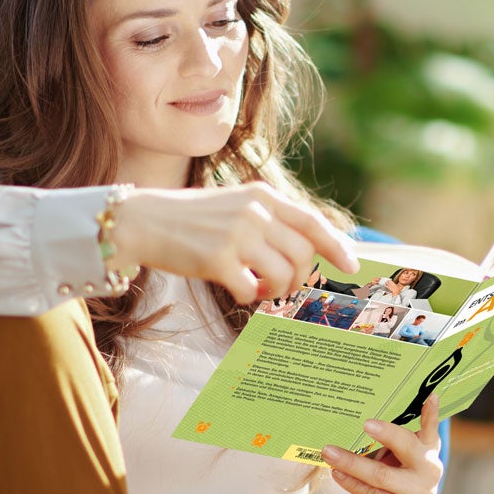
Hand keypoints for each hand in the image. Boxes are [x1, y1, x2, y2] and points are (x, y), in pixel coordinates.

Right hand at [111, 181, 359, 299]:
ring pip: (282, 275)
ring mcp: (237, 235)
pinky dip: (248, 297)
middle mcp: (254, 212)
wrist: (143, 221)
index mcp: (261, 196)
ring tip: (258, 289)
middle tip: (280, 286)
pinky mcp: (217, 259)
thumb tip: (305, 252)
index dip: (336, 246)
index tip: (351, 264)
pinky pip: (250, 290)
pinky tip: (236, 289)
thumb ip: (268, 221)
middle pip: (302, 255)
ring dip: (274, 290)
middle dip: (297, 278)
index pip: (311, 222)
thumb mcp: (234, 205)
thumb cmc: (191, 219)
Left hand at [320, 394, 442, 493]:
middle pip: (407, 447)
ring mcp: (418, 493)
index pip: (431, 428)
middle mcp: (429, 469)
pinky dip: (351, 483)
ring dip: (352, 463)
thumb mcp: (406, 458)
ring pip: (381, 475)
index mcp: (430, 450)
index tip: (429, 395)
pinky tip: (336, 473)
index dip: (431, 413)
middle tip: (365, 424)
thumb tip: (359, 420)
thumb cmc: (402, 478)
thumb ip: (395, 439)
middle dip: (387, 434)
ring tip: (329, 452)